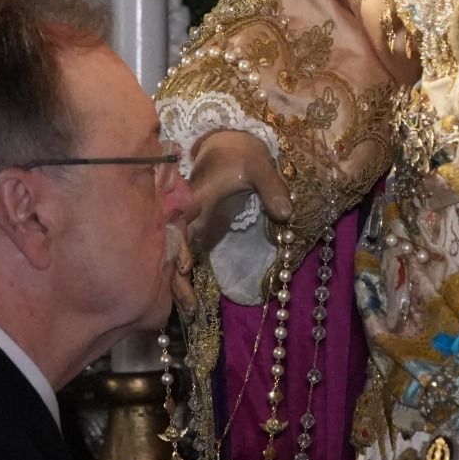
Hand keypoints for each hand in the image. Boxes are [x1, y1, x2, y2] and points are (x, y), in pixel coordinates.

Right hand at [172, 130, 290, 312]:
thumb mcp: (260, 166)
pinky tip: (192, 304)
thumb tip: (286, 214)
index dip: (180, 250)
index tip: (185, 271)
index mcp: (195, 199)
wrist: (227, 146)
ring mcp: (190, 227)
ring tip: (191, 313)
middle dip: (176, 280)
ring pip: (175, 260)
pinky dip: (186, 280)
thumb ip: (272, 189)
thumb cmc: (241, 155)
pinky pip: (185, 260)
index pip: (182, 228)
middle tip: (189, 308)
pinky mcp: (198, 233)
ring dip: (179, 286)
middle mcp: (187, 217)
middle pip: (172, 252)